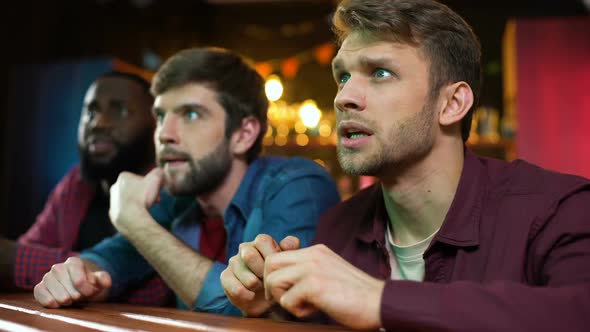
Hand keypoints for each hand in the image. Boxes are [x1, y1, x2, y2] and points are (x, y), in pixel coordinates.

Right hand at [33, 257, 110, 307]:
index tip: (89, 293)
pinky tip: (55, 304)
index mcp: (74, 262)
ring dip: (60, 295)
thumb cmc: (88, 286)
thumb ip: (104, 279)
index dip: (84, 284)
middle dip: (72, 291)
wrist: (77, 292)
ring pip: (50, 282)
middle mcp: (58, 267)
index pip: (76, 271)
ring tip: (68, 301)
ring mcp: (48, 277)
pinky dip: (46, 298)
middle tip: (78, 298)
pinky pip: (39, 290)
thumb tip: (106, 282)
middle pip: (63, 277)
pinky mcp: (40, 287)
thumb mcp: (99, 282)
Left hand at [109, 168, 163, 235]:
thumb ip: (158, 172)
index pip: (141, 178)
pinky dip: (132, 212)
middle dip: (145, 194)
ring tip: (146, 208)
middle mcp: (115, 187)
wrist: (131, 217)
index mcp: (123, 176)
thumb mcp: (156, 179)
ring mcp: (113, 201)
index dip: (151, 185)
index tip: (157, 192)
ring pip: (130, 199)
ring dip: (139, 202)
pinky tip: (138, 215)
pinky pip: (125, 210)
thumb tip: (160, 171)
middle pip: (135, 188)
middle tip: (154, 201)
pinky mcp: (113, 212)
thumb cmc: (142, 197)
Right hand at [221, 234, 299, 316]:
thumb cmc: (279, 278)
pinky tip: (252, 296)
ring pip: (241, 271)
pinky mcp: (225, 276)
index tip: (278, 268)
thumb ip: (291, 250)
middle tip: (268, 280)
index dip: (271, 255)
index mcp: (261, 242)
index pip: (262, 240)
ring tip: (261, 288)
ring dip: (254, 283)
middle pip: (249, 254)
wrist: (268, 303)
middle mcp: (245, 248)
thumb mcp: (287, 264)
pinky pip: (233, 286)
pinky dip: (245, 294)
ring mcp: (234, 262)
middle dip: (261, 270)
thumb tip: (290, 243)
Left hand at [264, 244, 384, 329]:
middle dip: (272, 285)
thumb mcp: (330, 274)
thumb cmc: (356, 296)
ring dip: (284, 299)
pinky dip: (298, 311)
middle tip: (286, 301)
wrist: (380, 303)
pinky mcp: (313, 285)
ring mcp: (312, 268)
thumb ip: (310, 272)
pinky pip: (286, 301)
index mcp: (316, 251)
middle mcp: (312, 254)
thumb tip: (287, 284)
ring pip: (273, 280)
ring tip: (306, 306)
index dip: (276, 276)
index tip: (285, 293)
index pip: (279, 256)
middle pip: (271, 263)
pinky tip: (317, 311)